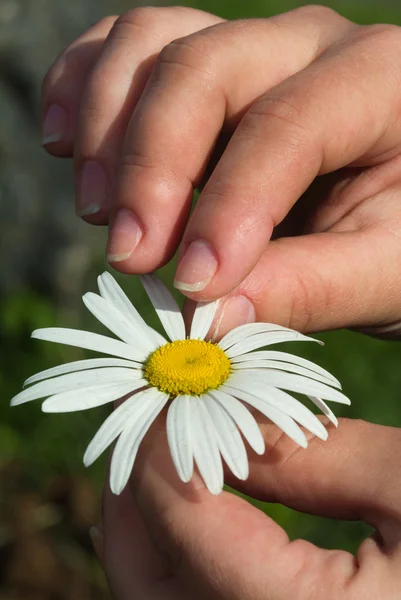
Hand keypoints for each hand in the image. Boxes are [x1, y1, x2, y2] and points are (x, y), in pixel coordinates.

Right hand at [42, 5, 400, 337]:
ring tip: (98, 212)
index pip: (284, 128)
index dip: (228, 207)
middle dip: (151, 167)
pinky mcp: (206, 66)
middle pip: (202, 69)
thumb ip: (312, 289)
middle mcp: (308, 44)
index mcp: (379, 82)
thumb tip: (211, 316)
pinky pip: (129, 48)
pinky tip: (68, 143)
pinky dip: (87, 89)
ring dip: (107, 127)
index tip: (192, 286)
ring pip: (152, 43)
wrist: (396, 204)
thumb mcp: (386, 271)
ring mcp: (251, 46)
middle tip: (130, 255)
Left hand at [91, 418, 400, 599]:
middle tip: (140, 428)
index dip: (161, 456)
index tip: (160, 396)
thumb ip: (314, 456)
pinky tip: (196, 518)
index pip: (192, 537)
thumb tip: (229, 419)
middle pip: (152, 588)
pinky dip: (180, 564)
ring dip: (147, 533)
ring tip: (158, 464)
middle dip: (133, 503)